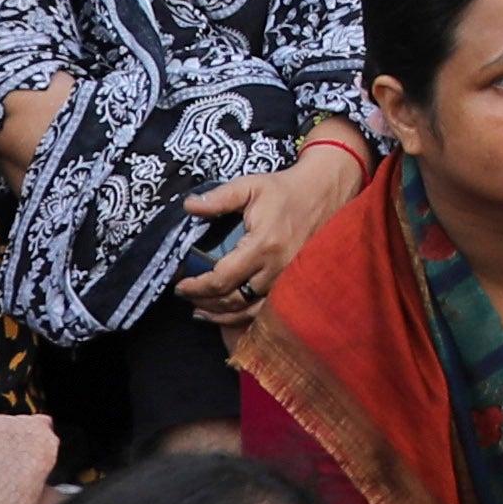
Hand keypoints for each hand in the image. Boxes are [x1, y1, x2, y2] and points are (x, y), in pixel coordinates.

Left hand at [171, 140, 363, 321]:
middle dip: (203, 301)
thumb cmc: (284, 190)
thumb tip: (188, 206)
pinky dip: (242, 317)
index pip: (222, 278)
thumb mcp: (250, 186)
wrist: (323, 194)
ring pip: (247, 310)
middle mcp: (276, 268)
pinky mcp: (291, 283)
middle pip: (232, 299)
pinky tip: (227, 314)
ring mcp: (286, 279)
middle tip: (184, 295)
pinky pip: (263, 310)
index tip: (179, 285)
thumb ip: (218, 198)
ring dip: (220, 314)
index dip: (197, 286)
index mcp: (263, 245)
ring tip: (200, 310)